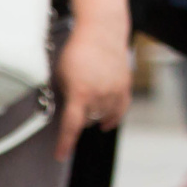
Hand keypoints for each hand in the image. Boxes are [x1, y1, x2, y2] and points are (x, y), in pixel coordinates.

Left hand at [52, 17, 130, 160]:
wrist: (101, 31)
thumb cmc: (78, 50)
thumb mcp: (61, 74)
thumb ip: (65, 95)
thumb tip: (65, 111)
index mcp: (81, 93)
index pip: (72, 126)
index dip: (65, 143)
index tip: (61, 154)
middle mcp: (100, 95)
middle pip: (87, 121)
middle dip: (78, 118)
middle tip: (73, 106)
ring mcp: (115, 91)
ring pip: (103, 117)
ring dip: (94, 116)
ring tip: (87, 107)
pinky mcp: (125, 86)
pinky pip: (120, 110)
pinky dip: (112, 118)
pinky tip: (106, 124)